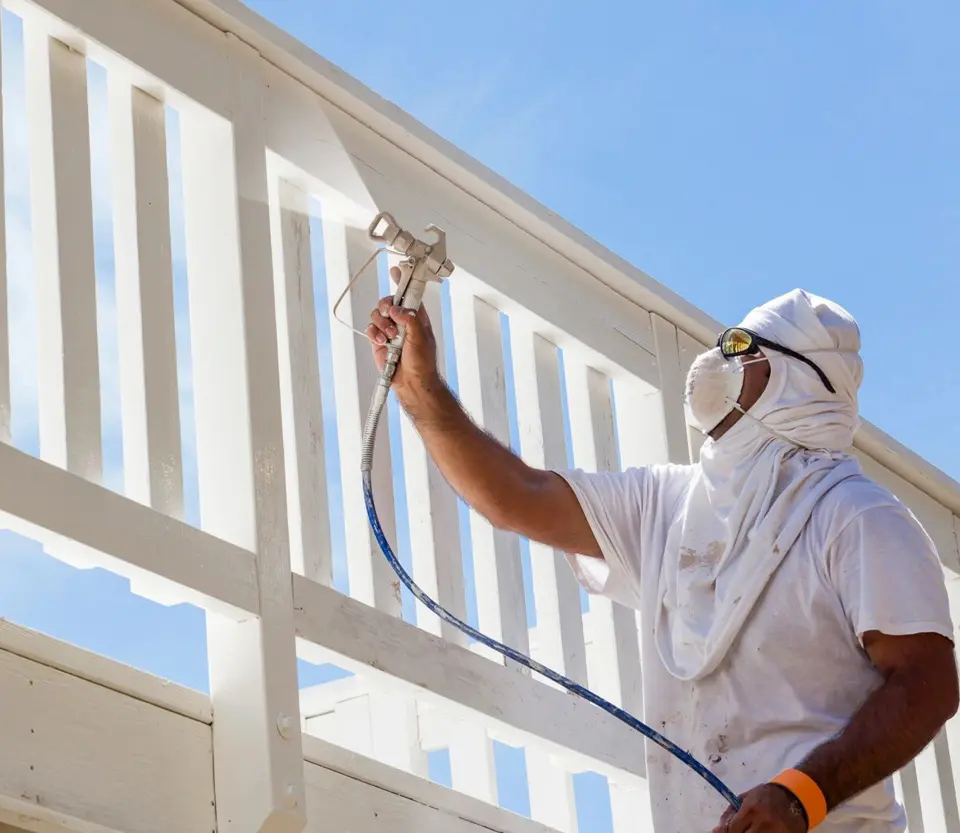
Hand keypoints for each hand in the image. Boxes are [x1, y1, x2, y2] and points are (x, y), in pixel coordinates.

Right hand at [366, 266, 439, 397]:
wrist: (412, 382)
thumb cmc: (423, 362)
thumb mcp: (421, 337)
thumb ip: (410, 319)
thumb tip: (396, 309)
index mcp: (416, 317)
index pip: (409, 294)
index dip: (403, 282)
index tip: (396, 271)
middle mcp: (402, 321)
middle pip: (388, 302)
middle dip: (386, 307)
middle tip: (390, 316)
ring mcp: (390, 331)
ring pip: (377, 315)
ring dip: (381, 324)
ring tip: (390, 337)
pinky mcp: (379, 341)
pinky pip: (371, 329)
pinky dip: (374, 333)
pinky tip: (382, 342)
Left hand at [712, 784, 808, 832]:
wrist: (793, 797)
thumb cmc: (765, 796)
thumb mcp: (744, 799)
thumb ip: (730, 815)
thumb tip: (716, 831)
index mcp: (751, 810)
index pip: (733, 829)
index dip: (728, 832)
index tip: (728, 831)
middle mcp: (764, 823)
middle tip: (740, 830)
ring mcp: (776, 832)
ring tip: (751, 830)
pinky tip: (759, 831)